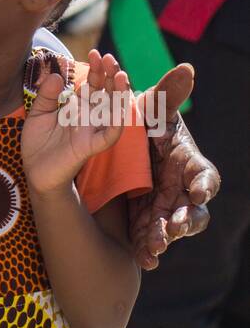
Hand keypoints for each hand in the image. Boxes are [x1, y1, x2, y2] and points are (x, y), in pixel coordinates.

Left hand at [22, 50, 128, 195]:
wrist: (34, 170)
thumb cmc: (39, 142)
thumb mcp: (38, 113)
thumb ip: (46, 95)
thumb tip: (57, 76)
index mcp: (78, 107)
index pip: (93, 84)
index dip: (96, 69)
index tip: (95, 53)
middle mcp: (88, 117)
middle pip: (105, 93)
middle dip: (109, 75)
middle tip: (109, 58)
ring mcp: (91, 131)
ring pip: (112, 111)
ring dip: (118, 94)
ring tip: (120, 76)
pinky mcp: (89, 148)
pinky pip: (108, 137)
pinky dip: (116, 125)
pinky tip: (120, 111)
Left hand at [128, 62, 219, 269]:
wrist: (122, 148)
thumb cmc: (146, 126)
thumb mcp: (153, 109)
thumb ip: (167, 93)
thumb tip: (187, 68)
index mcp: (188, 163)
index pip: (206, 176)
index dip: (204, 185)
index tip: (198, 192)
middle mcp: (183, 190)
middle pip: (194, 210)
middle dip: (187, 220)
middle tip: (175, 227)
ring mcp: (167, 208)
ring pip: (174, 229)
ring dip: (165, 239)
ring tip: (155, 249)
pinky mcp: (149, 222)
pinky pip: (152, 240)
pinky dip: (149, 250)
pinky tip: (144, 259)